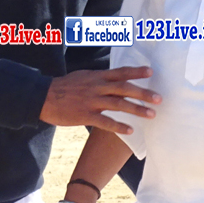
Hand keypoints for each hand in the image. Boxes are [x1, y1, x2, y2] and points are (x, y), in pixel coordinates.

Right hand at [40, 66, 159, 132]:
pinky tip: (130, 131)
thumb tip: (113, 77)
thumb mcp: (83, 76)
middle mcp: (97, 87)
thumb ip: (99, 78)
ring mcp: (91, 101)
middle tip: (159, 98)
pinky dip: (119, 126)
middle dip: (143, 93)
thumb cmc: (64, 87)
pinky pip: (105, 121)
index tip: (150, 72)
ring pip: (118, 104)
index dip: (136, 72)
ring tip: (151, 114)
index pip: (120, 72)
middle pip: (124, 88)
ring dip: (136, 109)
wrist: (43, 97)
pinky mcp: (85, 115)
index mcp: (96, 77)